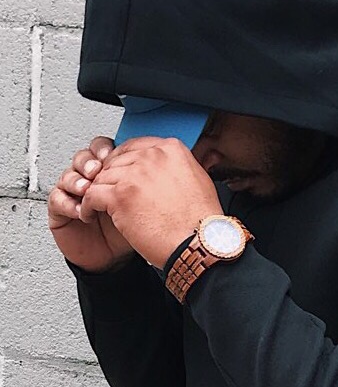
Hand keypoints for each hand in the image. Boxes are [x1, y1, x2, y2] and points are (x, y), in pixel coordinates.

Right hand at [48, 136, 135, 272]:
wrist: (119, 258)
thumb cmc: (132, 227)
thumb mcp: (143, 199)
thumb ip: (142, 177)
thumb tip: (150, 157)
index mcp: (111, 171)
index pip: (102, 149)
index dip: (104, 149)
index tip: (111, 155)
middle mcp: (91, 179)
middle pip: (83, 157)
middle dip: (88, 161)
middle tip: (96, 170)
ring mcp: (74, 194)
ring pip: (67, 175)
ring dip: (76, 180)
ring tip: (87, 190)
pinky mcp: (60, 211)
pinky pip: (56, 199)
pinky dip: (68, 202)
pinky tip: (81, 210)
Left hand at [79, 137, 223, 268]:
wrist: (198, 241)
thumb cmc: (200, 218)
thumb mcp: (198, 178)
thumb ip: (177, 165)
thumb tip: (166, 167)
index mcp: (171, 149)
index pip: (135, 145)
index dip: (124, 160)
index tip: (120, 171)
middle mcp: (152, 156)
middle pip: (117, 160)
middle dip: (110, 176)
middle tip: (107, 191)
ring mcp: (134, 175)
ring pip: (102, 177)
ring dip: (97, 191)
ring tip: (97, 205)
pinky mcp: (119, 197)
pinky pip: (92, 195)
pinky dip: (87, 206)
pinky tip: (90, 214)